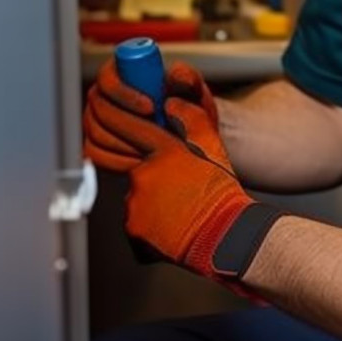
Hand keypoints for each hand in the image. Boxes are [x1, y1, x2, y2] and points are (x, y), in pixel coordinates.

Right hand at [83, 58, 217, 172]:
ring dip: (124, 142)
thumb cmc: (188, 105)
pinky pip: (95, 154)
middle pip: (100, 107)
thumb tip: (175, 75)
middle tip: (154, 133)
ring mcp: (96, 120)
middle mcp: (104, 95)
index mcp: (122, 72)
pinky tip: (140, 160)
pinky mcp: (95, 145)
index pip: (109, 78)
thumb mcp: (191, 89)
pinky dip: (117, 159)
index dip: (125, 93)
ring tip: (151, 147)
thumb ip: (186, 77)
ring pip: (97, 132)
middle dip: (127, 123)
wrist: (187, 134)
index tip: (151, 107)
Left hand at [90, 90, 273, 295]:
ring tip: (180, 212)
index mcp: (164, 152)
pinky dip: (149, 228)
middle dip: (155, 179)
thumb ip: (192, 119)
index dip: (126, 121)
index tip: (116, 118)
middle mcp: (144, 175)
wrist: (225, 236)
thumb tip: (171, 103)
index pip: (134, 128)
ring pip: (138, 199)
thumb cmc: (221, 193)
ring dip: (153, 204)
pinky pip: (136, 224)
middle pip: (140, 171)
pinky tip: (172, 229)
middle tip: (181, 191)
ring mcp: (135, 204)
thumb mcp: (214, 148)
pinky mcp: (133, 230)